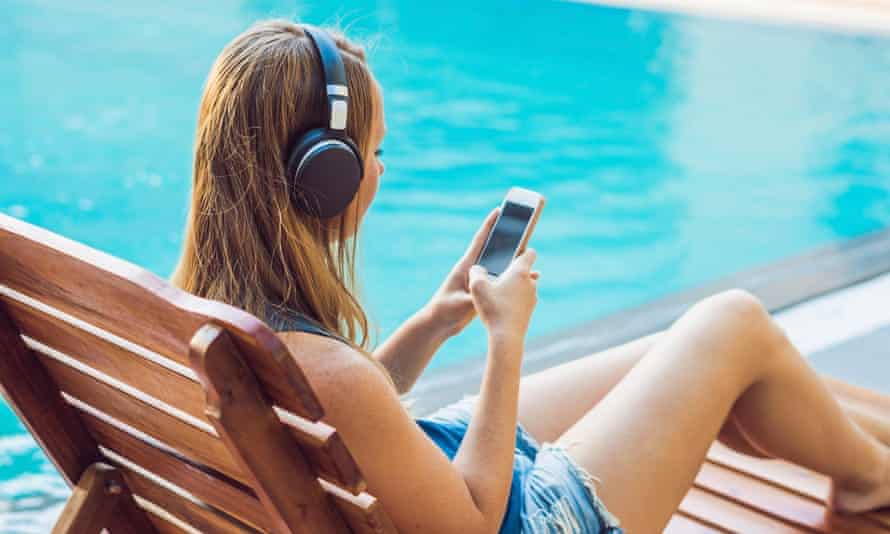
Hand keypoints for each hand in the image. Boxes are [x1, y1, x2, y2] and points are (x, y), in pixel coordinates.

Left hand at [426, 207, 539, 337]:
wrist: (439, 323)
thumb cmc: (445, 310)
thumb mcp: (462, 303)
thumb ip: (478, 297)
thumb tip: (494, 291)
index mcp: (466, 266)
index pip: (480, 240)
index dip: (489, 225)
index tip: (499, 210)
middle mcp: (474, 269)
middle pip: (494, 250)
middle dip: (508, 239)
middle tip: (523, 228)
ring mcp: (480, 280)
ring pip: (500, 266)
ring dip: (514, 261)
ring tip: (531, 257)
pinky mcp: (484, 291)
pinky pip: (502, 281)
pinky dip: (514, 280)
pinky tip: (528, 281)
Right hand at [467, 247, 538, 343]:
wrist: (506, 337)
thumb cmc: (493, 308)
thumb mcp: (477, 287)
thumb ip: (476, 272)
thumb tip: (477, 268)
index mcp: (520, 272)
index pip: (529, 253)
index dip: (522, 250)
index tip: (514, 252)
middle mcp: (530, 283)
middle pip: (524, 271)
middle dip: (512, 272)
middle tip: (497, 277)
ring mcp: (532, 298)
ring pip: (523, 287)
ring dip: (512, 288)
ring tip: (496, 295)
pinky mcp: (529, 311)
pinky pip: (521, 301)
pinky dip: (513, 301)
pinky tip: (500, 308)